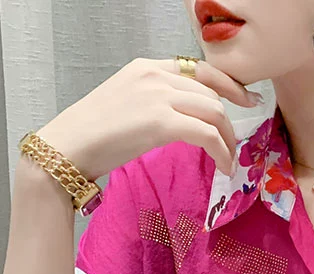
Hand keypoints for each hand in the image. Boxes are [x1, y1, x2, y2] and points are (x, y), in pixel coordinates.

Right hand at [35, 57, 262, 180]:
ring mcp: (158, 96)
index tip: (245, 100)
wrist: (67, 147)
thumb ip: (153, 101)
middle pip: (211, 92)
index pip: (199, 69)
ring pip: (215, 112)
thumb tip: (180, 118)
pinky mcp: (161, 122)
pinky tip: (224, 167)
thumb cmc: (91, 135)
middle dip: (230, 120)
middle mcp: (155, 74)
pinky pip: (208, 134)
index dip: (229, 84)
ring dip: (228, 139)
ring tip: (229, 160)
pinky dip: (222, 152)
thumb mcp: (126, 104)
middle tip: (236, 144)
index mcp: (146, 66)